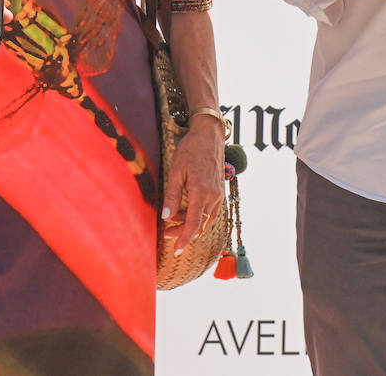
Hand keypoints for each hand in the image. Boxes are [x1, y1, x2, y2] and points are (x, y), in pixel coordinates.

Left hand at [160, 116, 225, 254]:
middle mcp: (213, 196)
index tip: (176, 251)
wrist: (209, 135)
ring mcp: (219, 194)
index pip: (193, 224)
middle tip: (166, 234)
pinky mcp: (220, 191)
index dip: (184, 239)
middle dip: (183, 232)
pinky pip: (211, 212)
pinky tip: (188, 213)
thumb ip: (172, 195)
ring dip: (191, 224)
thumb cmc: (190, 149)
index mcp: (201, 192)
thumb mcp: (176, 171)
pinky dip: (199, 217)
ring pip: (205, 219)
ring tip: (173, 221)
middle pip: (199, 224)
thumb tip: (166, 216)